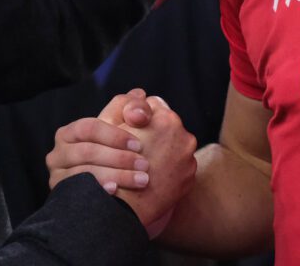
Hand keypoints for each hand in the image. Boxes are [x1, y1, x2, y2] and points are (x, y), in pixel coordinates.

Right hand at [46, 89, 154, 194]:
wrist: (111, 196)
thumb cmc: (118, 155)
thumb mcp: (123, 129)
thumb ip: (132, 108)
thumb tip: (139, 93)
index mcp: (70, 133)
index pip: (89, 128)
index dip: (115, 135)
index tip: (139, 144)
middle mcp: (58, 153)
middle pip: (87, 151)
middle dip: (119, 158)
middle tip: (145, 165)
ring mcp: (57, 176)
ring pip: (85, 172)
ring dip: (117, 174)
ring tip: (142, 179)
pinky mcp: (61, 196)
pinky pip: (80, 191)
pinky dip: (101, 188)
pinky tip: (118, 190)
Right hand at [108, 96, 196, 230]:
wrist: (123, 206)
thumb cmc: (111, 163)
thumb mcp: (111, 125)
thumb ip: (126, 103)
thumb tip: (141, 93)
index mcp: (165, 119)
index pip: (152, 105)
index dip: (137, 117)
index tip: (130, 129)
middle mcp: (184, 137)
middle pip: (166, 124)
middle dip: (154, 132)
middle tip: (137, 147)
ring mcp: (189, 160)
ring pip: (173, 145)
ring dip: (162, 150)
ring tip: (143, 163)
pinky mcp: (189, 179)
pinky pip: (178, 165)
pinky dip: (167, 168)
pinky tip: (151, 175)